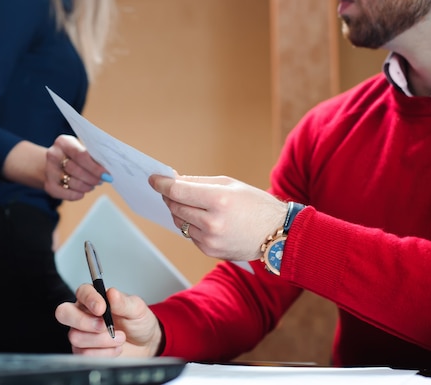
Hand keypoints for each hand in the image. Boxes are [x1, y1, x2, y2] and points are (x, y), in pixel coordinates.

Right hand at [45, 135, 111, 200]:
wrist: (53, 163)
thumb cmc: (73, 156)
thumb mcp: (81, 149)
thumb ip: (92, 157)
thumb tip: (107, 170)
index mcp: (63, 142)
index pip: (80, 155)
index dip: (95, 167)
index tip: (106, 174)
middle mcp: (53, 154)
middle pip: (76, 170)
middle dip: (92, 178)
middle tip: (101, 180)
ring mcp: (49, 170)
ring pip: (71, 182)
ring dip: (86, 186)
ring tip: (92, 185)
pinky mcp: (48, 184)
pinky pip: (63, 193)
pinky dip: (75, 195)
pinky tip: (81, 193)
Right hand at [55, 284, 161, 356]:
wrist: (144, 344)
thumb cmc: (138, 323)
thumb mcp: (137, 309)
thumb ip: (124, 302)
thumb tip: (112, 293)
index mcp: (94, 298)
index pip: (82, 292)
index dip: (89, 299)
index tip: (101, 307)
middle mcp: (84, 314)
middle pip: (64, 313)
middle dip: (84, 321)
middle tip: (105, 326)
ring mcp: (82, 333)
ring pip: (76, 336)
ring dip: (101, 340)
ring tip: (119, 337)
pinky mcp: (84, 351)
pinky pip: (83, 354)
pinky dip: (103, 353)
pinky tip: (114, 348)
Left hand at [149, 174, 287, 260]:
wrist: (277, 233)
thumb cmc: (255, 205)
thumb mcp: (229, 184)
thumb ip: (198, 182)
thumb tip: (173, 180)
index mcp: (218, 200)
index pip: (178, 191)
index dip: (162, 184)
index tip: (153, 179)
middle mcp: (212, 222)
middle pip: (175, 207)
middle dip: (169, 196)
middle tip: (169, 189)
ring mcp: (210, 239)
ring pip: (180, 222)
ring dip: (179, 211)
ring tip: (189, 203)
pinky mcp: (209, 251)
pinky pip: (189, 234)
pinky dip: (190, 225)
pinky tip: (201, 219)